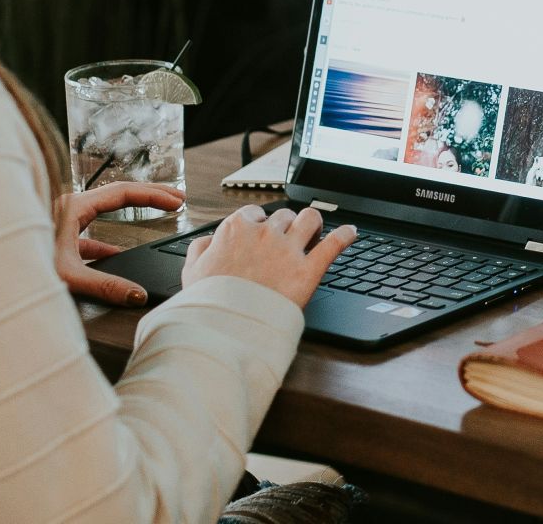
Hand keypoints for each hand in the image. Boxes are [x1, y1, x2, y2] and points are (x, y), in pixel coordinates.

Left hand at [54, 181, 185, 305]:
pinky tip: (116, 254)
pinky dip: (109, 238)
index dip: (153, 196)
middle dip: (151, 194)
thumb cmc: (22, 265)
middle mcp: (69, 208)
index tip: (176, 202)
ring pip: (105, 209)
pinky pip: (91, 231)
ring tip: (155, 214)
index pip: (123, 193)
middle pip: (118, 194)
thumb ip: (105, 286)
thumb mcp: (68, 276)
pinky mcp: (59, 237)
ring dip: (132, 212)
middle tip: (177, 198)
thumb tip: (138, 294)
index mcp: (74, 207)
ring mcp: (63, 221)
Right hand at [183, 204, 357, 308]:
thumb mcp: (191, 271)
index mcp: (236, 230)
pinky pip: (334, 243)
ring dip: (314, 223)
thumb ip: (200, 249)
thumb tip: (209, 241)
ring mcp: (288, 250)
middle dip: (287, 226)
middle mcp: (265, 233)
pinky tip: (351, 233)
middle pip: (284, 216)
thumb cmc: (208, 302)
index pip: (255, 214)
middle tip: (289, 240)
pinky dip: (346, 235)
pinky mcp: (308, 270)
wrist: (225, 329)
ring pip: (310, 218)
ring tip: (315, 232)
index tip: (263, 233)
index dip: (260, 224)